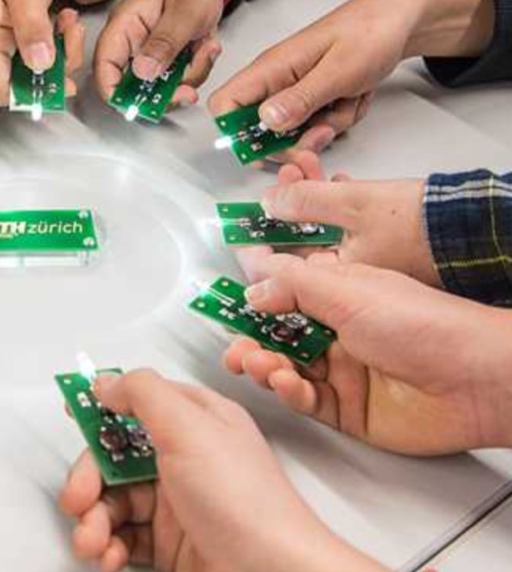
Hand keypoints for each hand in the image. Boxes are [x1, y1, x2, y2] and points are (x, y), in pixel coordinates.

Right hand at [0, 0, 85, 105]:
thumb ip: (31, 26)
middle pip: (23, 86)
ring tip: (70, 24)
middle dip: (54, 70)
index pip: (2, 90)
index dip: (31, 94)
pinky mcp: (20, 40)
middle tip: (71, 40)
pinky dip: (61, 44)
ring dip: (62, 54)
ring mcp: (6, 46)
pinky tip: (65, 21)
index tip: (60, 80)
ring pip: (38, 73)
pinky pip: (44, 56)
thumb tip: (40, 64)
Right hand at [59, 370, 382, 571]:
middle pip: (113, 458)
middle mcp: (185, 460)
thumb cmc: (247, 504)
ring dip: (92, 521)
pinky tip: (109, 556)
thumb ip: (143, 393)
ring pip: (112, 502)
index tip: (72, 417)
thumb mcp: (191, 427)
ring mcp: (177, 505)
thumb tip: (107, 382)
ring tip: (94, 540)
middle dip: (88, 479)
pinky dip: (108, 547)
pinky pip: (123, 539)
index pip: (136, 404)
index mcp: (195, 422)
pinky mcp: (172, 547)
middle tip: (80, 500)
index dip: (102, 410)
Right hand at [94, 0, 224, 107]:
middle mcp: (133, 43)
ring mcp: (150, 53)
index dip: (114, 92)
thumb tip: (143, 73)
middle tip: (187, 90)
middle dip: (164, 92)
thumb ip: (164, 42)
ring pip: (160, 87)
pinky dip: (196, 70)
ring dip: (187, 77)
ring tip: (206, 50)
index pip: (104, 66)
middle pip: (133, 85)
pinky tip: (207, 47)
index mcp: (124, 26)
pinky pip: (178, 79)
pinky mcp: (167, 59)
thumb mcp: (184, 11)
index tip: (136, 107)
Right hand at [209, 0, 496, 152]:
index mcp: (270, 69)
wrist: (402, 19)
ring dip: (325, 127)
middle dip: (292, 141)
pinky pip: (318, 124)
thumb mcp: (338, 70)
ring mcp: (296, 90)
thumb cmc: (370, 32)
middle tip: (323, 133)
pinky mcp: (314, 97)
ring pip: (294, 131)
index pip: (224, 106)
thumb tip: (265, 121)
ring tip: (349, 99)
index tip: (267, 148)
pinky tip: (355, 95)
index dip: (236, 133)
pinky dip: (340, 118)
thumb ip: (300, 98)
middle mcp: (276, 81)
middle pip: (259, 131)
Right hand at [226, 258, 511, 454]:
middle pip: (279, 335)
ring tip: (256, 363)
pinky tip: (286, 382)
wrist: (472, 379)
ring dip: (266, 364)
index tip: (222, 303)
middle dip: (251, 339)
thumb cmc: (426, 325)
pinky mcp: (349, 410)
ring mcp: (344, 372)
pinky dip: (290, 391)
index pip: (284, 293)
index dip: (253, 299)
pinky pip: (307, 401)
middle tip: (234, 346)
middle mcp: (340, 332)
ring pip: (288, 368)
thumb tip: (253, 286)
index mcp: (340, 294)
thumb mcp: (347, 289)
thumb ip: (292, 286)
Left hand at [234, 152, 438, 287]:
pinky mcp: (378, 254)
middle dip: (286, 205)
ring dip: (309, 196)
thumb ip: (304, 203)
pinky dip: (336, 203)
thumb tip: (269, 203)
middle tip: (280, 174)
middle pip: (297, 245)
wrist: (477, 226)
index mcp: (333, 286)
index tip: (240, 219)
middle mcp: (345, 287)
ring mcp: (362, 271)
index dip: (257, 240)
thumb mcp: (352, 205)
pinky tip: (332, 181)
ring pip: (320, 231)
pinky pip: (345, 229)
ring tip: (302, 165)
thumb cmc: (424, 226)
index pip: (277, 269)